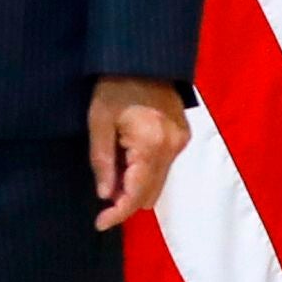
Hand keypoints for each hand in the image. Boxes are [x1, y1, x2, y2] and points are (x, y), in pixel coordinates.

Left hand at [89, 76, 190, 229]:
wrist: (141, 58)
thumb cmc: (113, 86)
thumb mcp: (98, 121)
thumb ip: (102, 161)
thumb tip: (106, 196)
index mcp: (151, 145)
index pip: (136, 193)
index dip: (118, 213)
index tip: (99, 224)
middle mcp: (172, 148)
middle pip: (151, 193)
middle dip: (126, 200)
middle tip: (101, 194)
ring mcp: (181, 142)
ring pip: (159, 182)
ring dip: (136, 185)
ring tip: (112, 172)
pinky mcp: (183, 135)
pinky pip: (164, 166)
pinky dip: (146, 170)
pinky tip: (127, 158)